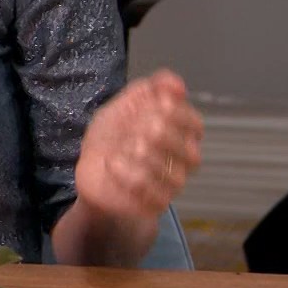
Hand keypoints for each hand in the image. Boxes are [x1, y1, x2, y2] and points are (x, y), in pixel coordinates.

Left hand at [73, 70, 204, 224]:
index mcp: (182, 133)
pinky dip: (126, 174)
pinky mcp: (157, 203)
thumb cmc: (112, 138)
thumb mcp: (123, 105)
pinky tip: (113, 165)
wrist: (93, 174)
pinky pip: (150, 190)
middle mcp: (184, 159)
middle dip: (150, 133)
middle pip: (184, 147)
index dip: (171, 112)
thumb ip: (148, 90)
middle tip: (131, 131)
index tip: (148, 107)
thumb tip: (176, 83)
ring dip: (135, 155)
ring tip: (118, 150)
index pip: (194, 123)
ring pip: (168, 171)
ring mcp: (173, 183)